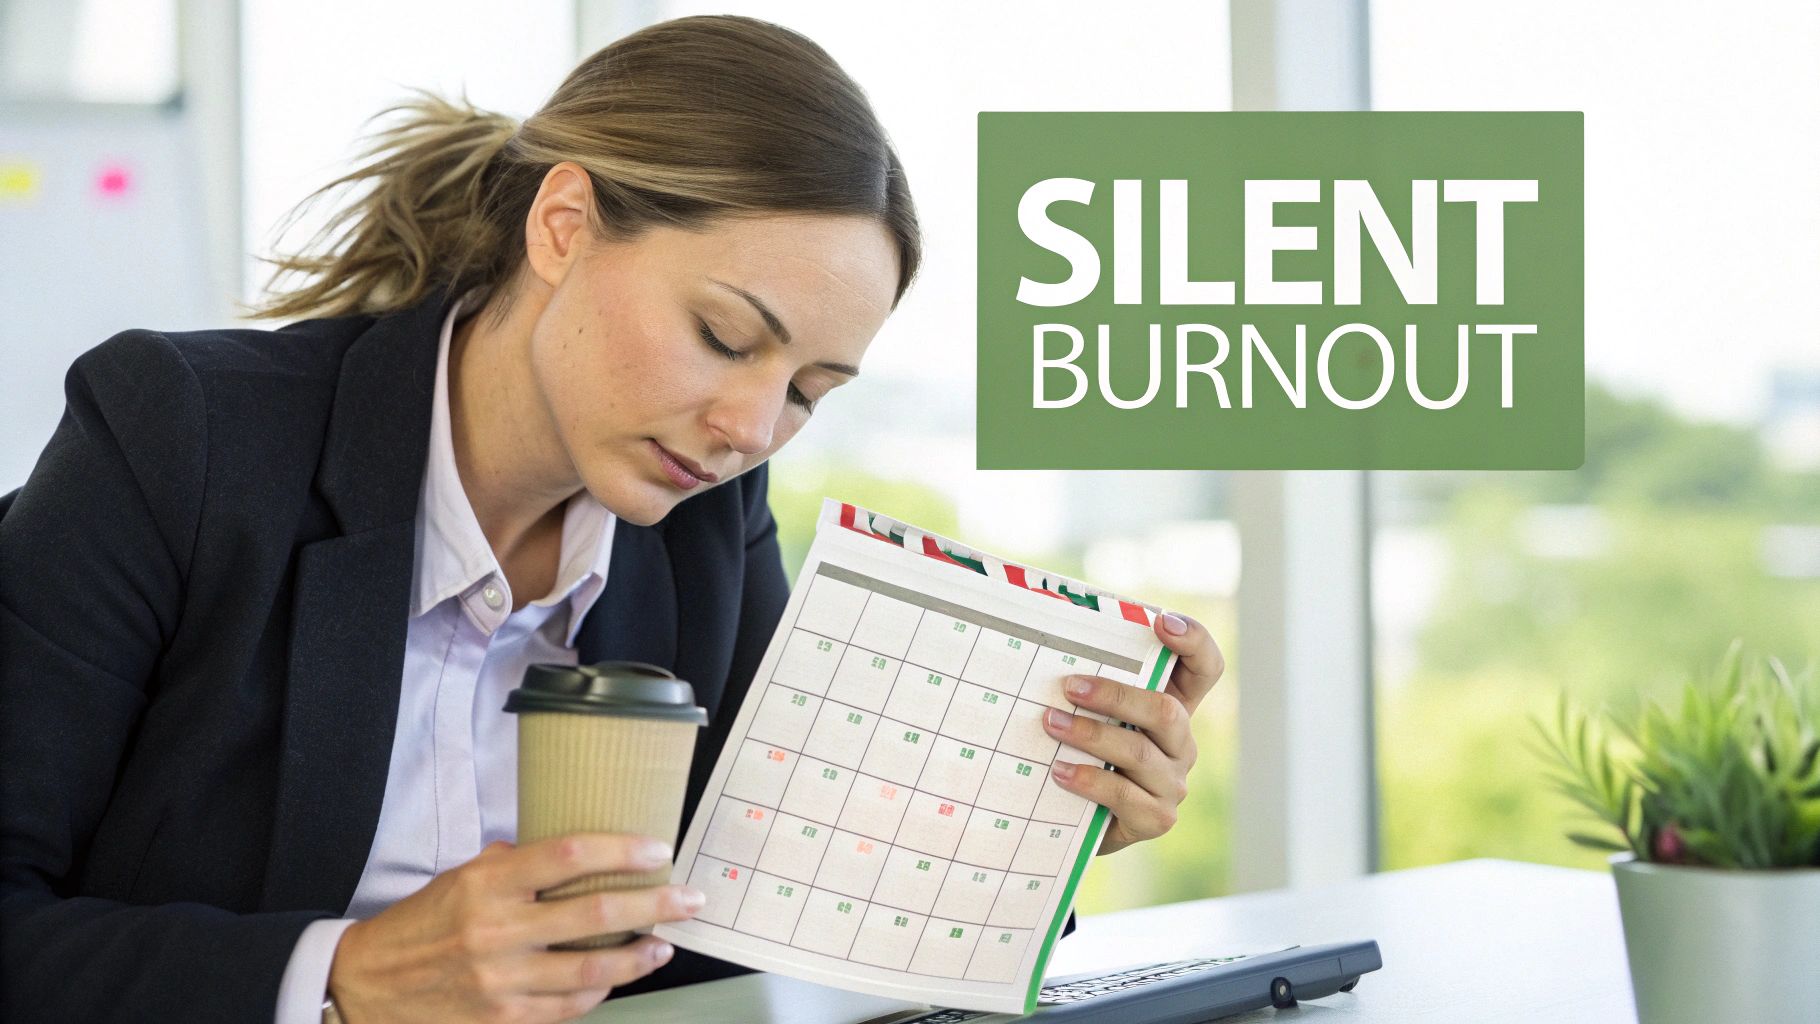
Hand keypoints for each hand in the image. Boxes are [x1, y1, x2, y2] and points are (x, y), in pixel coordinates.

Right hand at [326, 833, 704, 1023]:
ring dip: (641, 956)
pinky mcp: (503, 1020)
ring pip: (594, 970)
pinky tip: (619, 978)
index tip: (658, 850)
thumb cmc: (422, 924)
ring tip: (664, 943)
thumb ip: (515, 866)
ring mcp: (503, 981)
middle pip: (597, 914)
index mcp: (489, 884)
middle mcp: (498, 931)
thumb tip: (576, 852)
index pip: (570, 855)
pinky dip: (601, 992)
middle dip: (655, 905)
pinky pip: (570, 1008)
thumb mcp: (461, 878)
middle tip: (689, 898)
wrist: (367, 986)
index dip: (622, 850)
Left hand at [1043, 611, 1224, 855]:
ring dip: (1090, 735)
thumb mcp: (1093, 714)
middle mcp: (1181, 743)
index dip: (1194, 641)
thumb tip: (1047, 626)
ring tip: (1050, 725)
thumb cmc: (1083, 752)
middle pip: (1167, 710)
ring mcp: (1173, 782)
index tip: (1161, 622)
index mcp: (1174, 706)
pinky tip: (1059, 772)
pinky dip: (1089, 780)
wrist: (1075, 822)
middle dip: (1115, 695)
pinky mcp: (1156, 818)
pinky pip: (1126, 796)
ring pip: (1140, 751)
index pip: (1205, 667)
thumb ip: (1089, 682)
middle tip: (1069, 688)